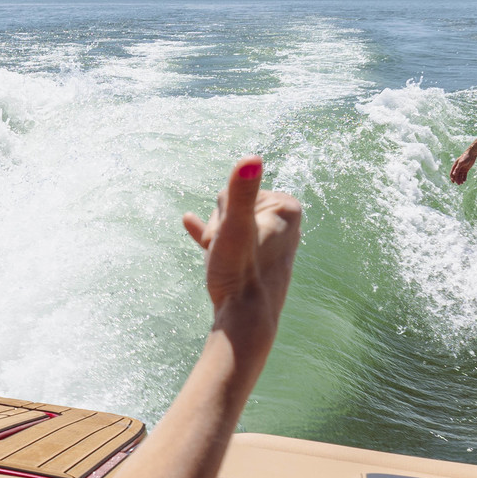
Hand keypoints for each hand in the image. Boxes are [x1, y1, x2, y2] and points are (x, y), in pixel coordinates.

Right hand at [180, 156, 302, 362]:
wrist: (244, 320)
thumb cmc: (240, 272)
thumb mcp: (235, 226)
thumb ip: (242, 191)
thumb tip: (252, 157)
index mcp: (287, 207)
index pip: (234, 193)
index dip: (222, 216)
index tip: (231, 238)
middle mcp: (287, 222)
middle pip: (232, 208)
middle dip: (219, 228)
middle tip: (225, 252)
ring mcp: (272, 241)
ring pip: (228, 225)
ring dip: (216, 239)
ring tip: (221, 261)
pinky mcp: (259, 258)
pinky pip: (232, 239)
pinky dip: (213, 235)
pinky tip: (188, 223)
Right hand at [448, 146, 476, 186]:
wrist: (472, 154)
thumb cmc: (465, 157)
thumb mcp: (461, 163)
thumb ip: (457, 168)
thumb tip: (454, 174)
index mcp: (455, 166)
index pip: (452, 173)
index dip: (452, 178)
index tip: (453, 182)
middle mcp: (458, 168)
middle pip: (456, 175)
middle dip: (457, 180)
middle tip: (459, 184)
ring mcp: (462, 169)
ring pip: (460, 176)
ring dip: (460, 179)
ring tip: (462, 183)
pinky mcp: (466, 169)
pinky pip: (464, 175)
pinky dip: (464, 178)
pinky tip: (464, 181)